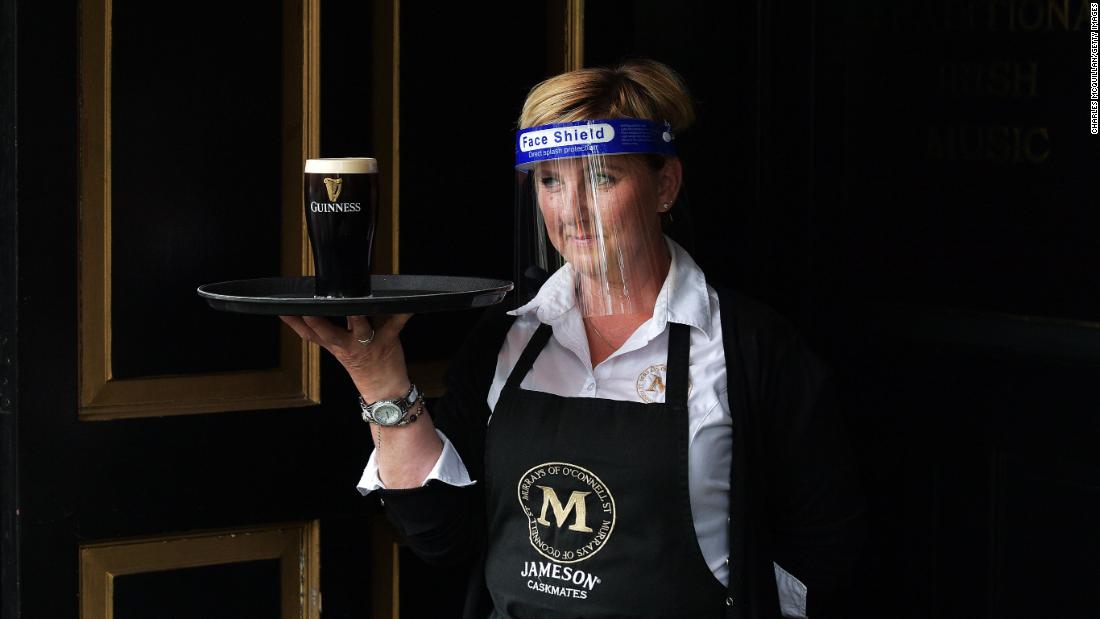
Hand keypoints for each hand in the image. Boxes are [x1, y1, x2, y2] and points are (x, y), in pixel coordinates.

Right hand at [279, 314, 413, 400]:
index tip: (283, 311)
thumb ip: (324, 331)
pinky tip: (407, 304)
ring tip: (354, 302)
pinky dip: (403, 314)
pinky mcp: (388, 340)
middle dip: (318, 322)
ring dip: (357, 315)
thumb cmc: (362, 364)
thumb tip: (307, 310)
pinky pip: (396, 323)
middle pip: (329, 332)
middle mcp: (348, 345)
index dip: (295, 324)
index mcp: (335, 345)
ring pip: (360, 326)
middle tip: (309, 309)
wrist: (384, 389)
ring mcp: (368, 343)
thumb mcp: (337, 349)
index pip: (310, 334)